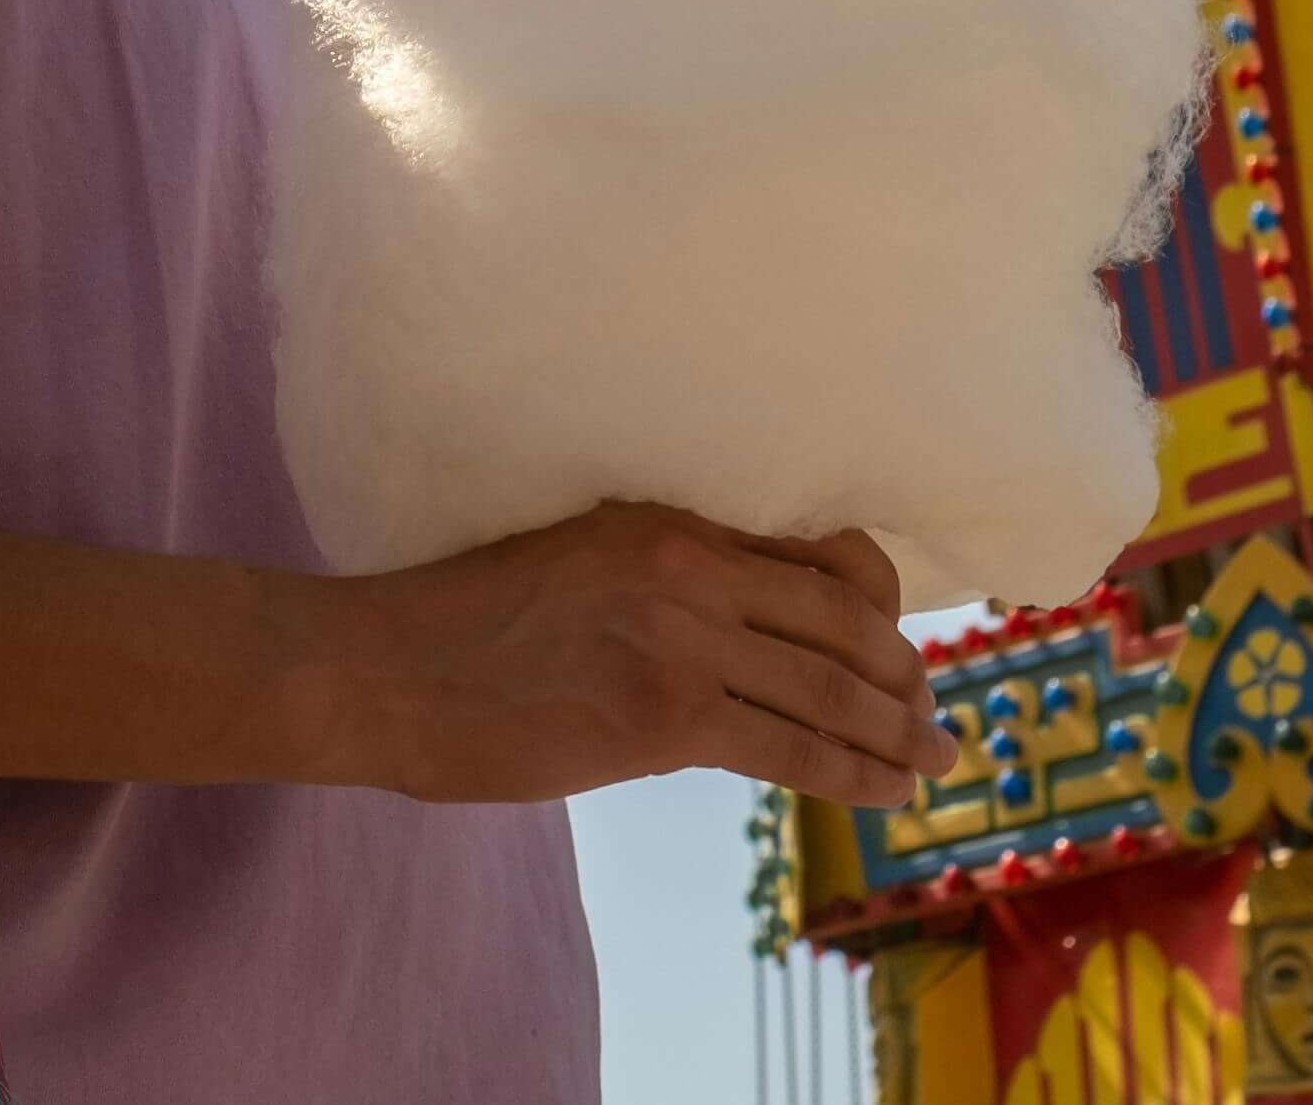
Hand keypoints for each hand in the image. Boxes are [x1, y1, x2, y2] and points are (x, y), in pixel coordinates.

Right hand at [308, 504, 934, 806]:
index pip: (816, 554)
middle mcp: (688, 565)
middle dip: (903, 675)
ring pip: (831, 686)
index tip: (896, 647)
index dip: (878, 606)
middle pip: (842, 619)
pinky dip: (855, 773)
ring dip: (897, 731)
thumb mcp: (571, 566)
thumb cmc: (453, 628)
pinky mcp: (664, 714)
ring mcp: (680, 637)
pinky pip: (792, 746)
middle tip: (933, 716)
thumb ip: (655, 590)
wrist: (378, 668)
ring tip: (933, 758)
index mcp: (666, 520)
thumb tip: (725, 656)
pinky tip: (886, 793)